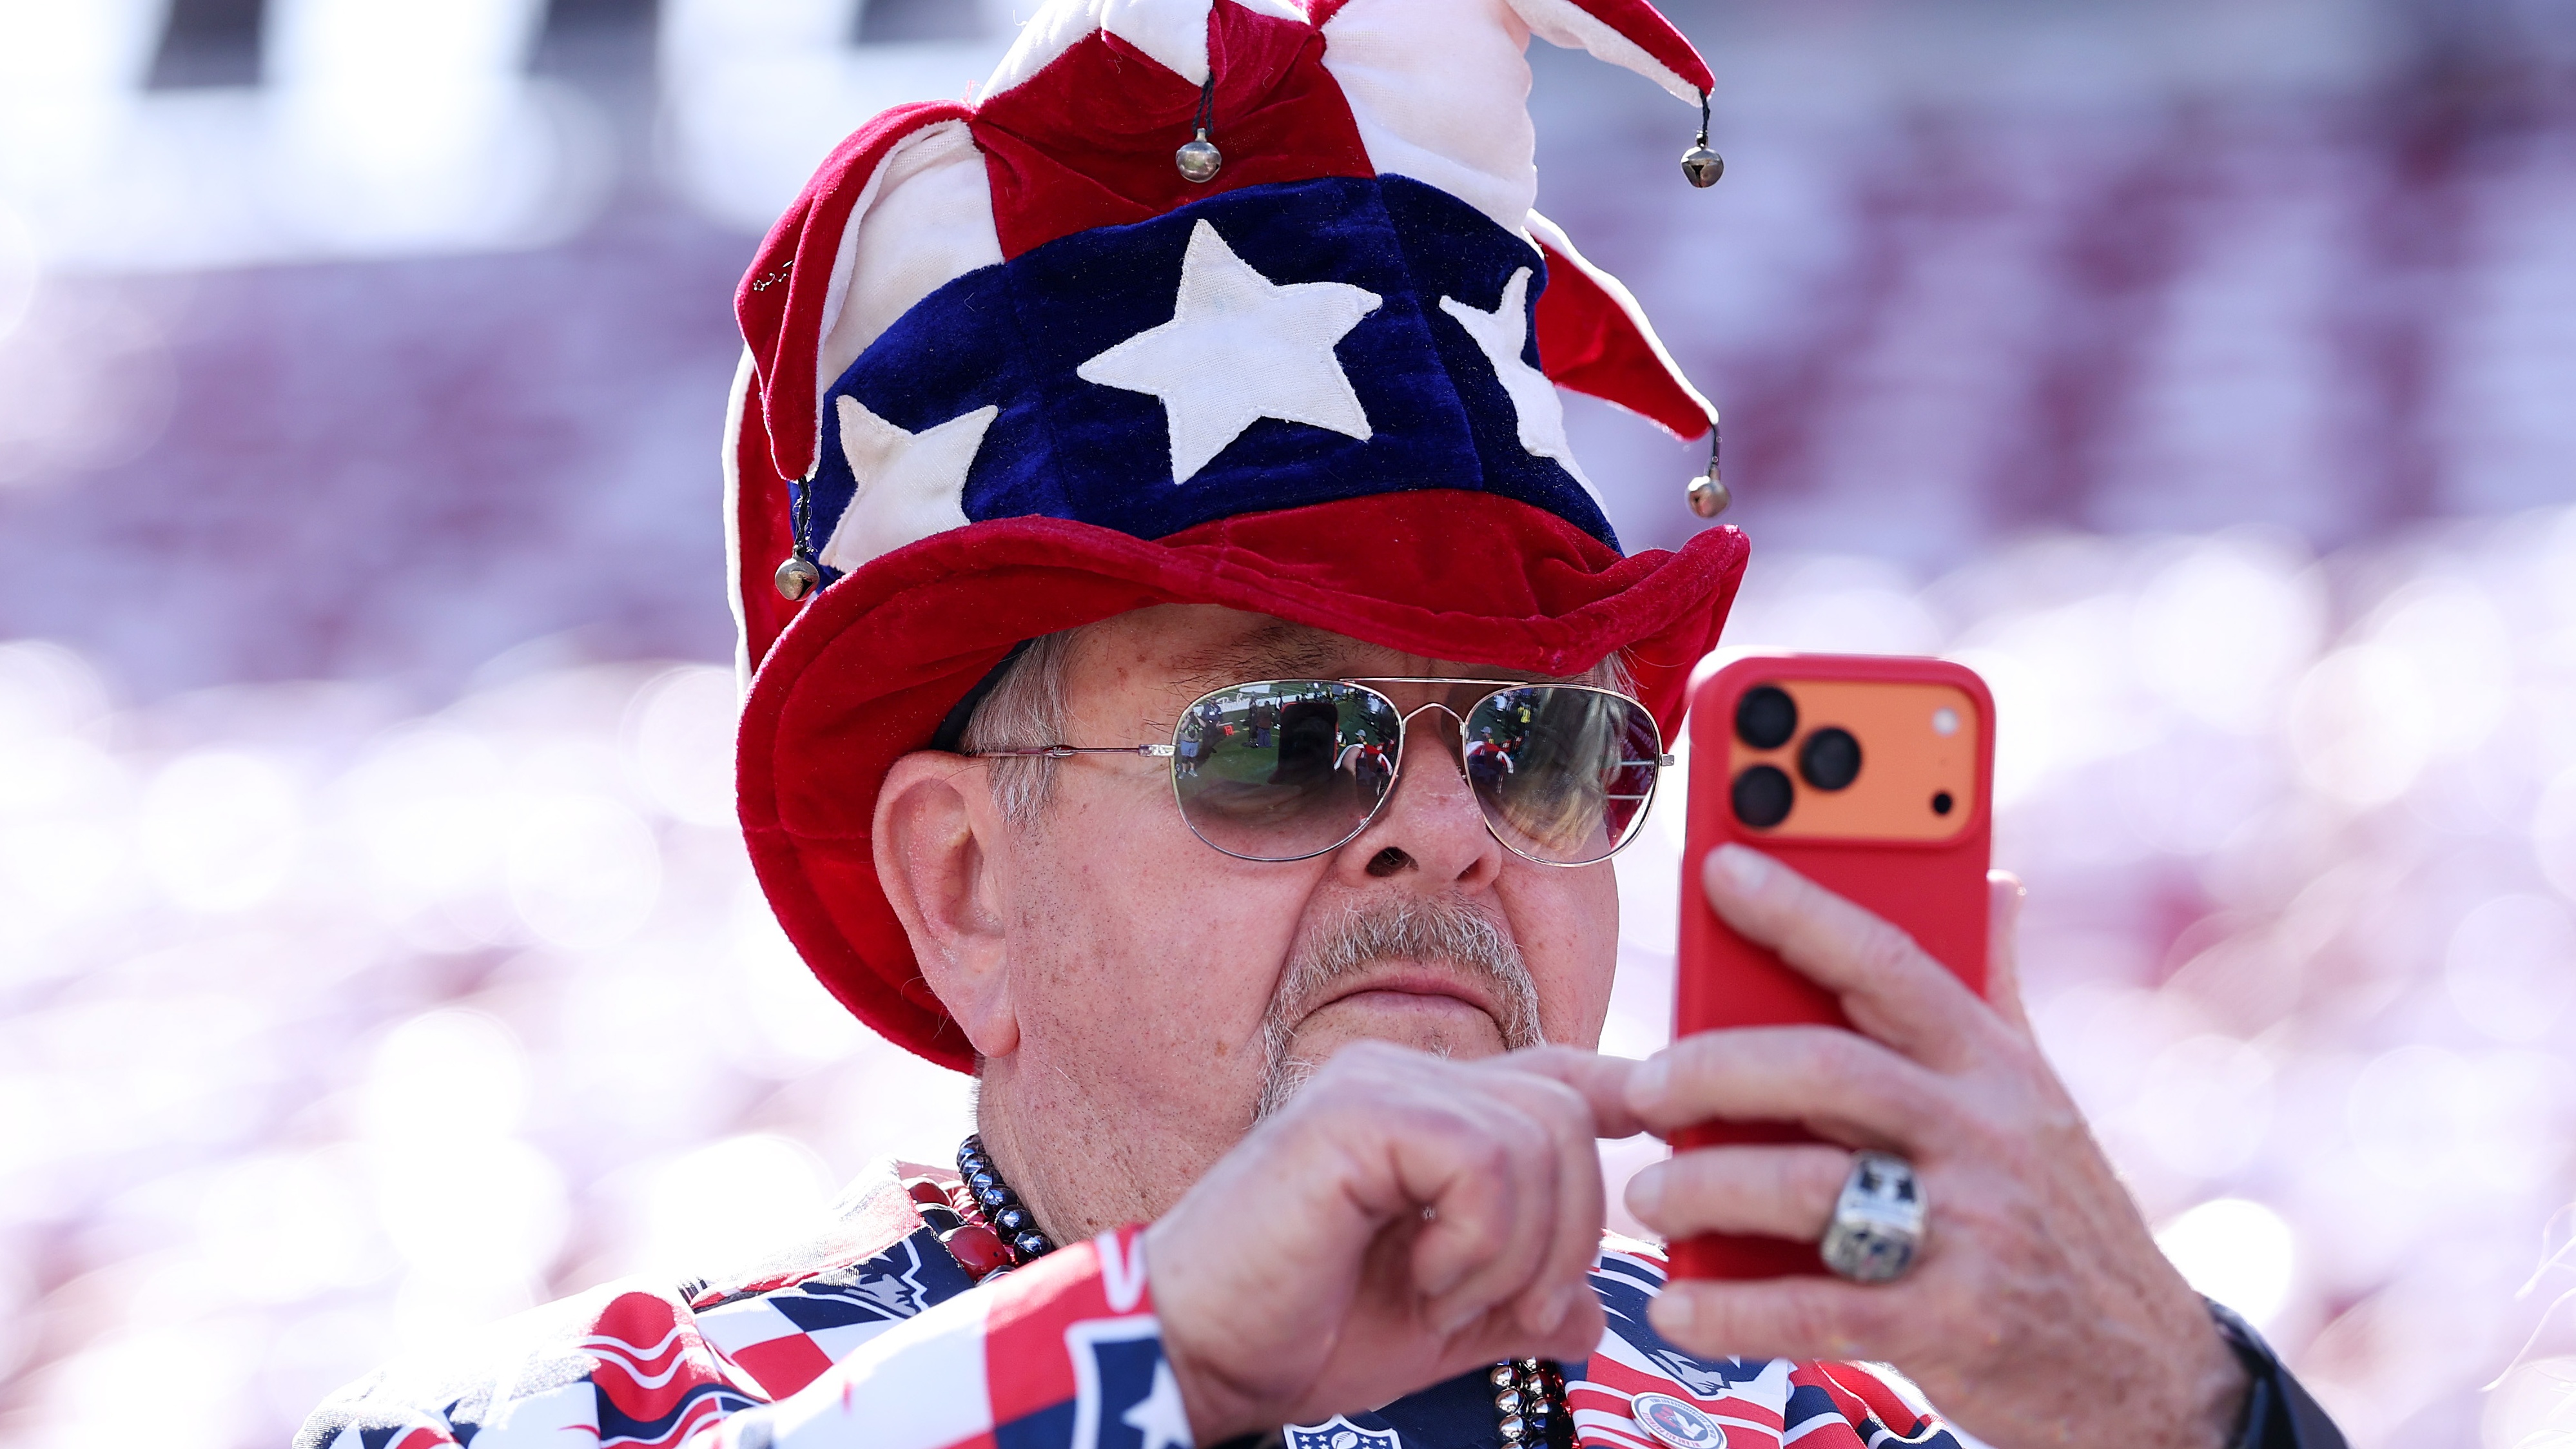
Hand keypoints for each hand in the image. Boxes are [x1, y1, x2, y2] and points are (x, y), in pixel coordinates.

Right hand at [1144, 1043, 1639, 1443]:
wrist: (1201, 1355)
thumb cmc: (1302, 1332)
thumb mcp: (1441, 1322)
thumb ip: (1517, 1304)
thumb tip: (1593, 1316)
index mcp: (1427, 1109)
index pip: (1556, 1073)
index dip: (1626, 1094)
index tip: (1670, 1130)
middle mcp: (1406, 1075)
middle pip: (1569, 1113)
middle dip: (1570, 1231)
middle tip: (1509, 1308)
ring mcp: (1378, 1084)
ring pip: (1539, 1137)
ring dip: (1516, 1250)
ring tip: (1444, 1297)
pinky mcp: (1355, 1114)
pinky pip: (1484, 1161)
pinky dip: (1477, 1242)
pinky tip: (1422, 1279)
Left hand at [1619, 845, 2249, 1448]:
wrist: (2147, 1371)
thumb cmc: (2062, 1216)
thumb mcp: (2040, 1095)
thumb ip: (1997, 988)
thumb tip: (1993, 880)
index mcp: (1995, 1066)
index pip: (1890, 963)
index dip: (1802, 909)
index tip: (1718, 867)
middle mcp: (1984, 1135)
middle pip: (1827, 1071)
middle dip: (1715, 1069)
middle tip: (1644, 1088)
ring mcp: (1972, 1233)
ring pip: (1810, 1186)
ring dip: (1707, 1189)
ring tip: (1651, 1198)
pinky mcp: (1952, 1327)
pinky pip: (1820, 1308)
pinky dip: (1735, 1310)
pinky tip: (1679, 1308)